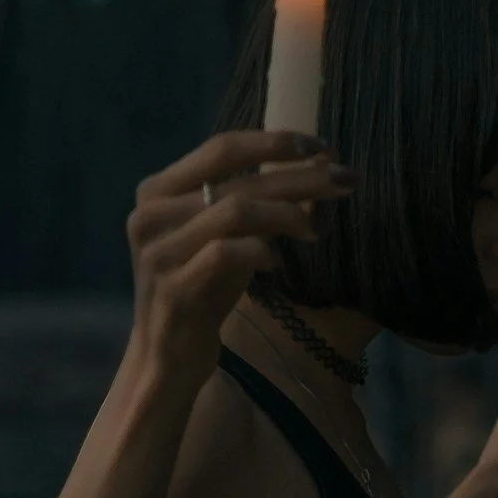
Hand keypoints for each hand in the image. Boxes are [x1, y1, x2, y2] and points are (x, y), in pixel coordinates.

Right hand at [124, 130, 357, 377]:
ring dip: (288, 213)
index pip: (223, 148)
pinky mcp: (173, 288)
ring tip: (315, 230)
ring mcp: (158, 252)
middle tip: (346, 179)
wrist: (167, 355)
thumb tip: (317, 165)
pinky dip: (261, 251)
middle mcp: (151, 214)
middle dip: (300, 175)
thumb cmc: (202, 289)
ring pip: (236, 210)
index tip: (323, 146)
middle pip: (239, 179)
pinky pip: (227, 254)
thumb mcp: (223, 236)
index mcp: (158, 190)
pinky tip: (276, 262)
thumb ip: (252, 199)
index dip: (275, 142)